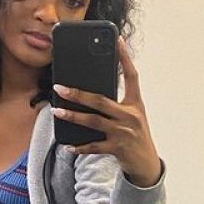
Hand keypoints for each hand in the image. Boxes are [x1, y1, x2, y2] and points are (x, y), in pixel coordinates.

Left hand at [51, 35, 162, 186]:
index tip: (117, 40)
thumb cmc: (136, 136)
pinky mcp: (117, 148)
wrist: (147, 164)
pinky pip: (94, 146)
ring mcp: (123, 133)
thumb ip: (117, 104)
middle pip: (101, 101)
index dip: (125, 57)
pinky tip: (68, 145)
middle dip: (78, 94)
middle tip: (60, 87)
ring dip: (72, 117)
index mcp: (136, 104)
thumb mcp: (132, 116)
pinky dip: (80, 147)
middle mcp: (130, 116)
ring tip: (57, 111)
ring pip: (93, 122)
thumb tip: (90, 93)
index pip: (132, 76)